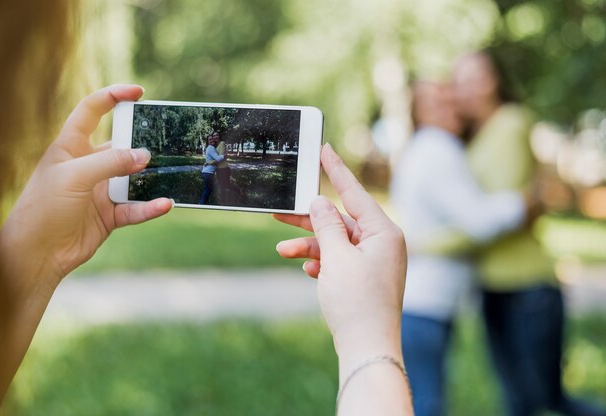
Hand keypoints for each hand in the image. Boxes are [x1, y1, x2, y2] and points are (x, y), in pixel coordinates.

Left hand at [0, 84, 172, 286]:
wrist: (37, 253)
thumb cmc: (44, 208)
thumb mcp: (74, 176)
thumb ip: (111, 162)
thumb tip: (145, 155)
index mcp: (71, 146)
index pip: (91, 111)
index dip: (113, 97)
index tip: (138, 92)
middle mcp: (88, 165)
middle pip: (121, 145)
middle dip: (141, 143)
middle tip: (164, 141)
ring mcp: (100, 190)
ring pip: (133, 178)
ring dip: (151, 178)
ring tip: (169, 173)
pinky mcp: (110, 215)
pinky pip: (136, 207)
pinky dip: (151, 207)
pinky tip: (165, 203)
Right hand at [274, 144, 406, 371]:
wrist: (367, 348)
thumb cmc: (357, 301)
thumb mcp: (336, 257)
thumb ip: (326, 225)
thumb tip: (321, 202)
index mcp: (384, 232)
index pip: (355, 193)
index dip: (336, 171)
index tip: (324, 149)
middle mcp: (382, 243)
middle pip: (340, 220)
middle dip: (309, 220)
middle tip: (280, 211)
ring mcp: (374, 262)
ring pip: (336, 243)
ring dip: (309, 246)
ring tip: (282, 249)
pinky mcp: (364, 278)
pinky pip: (339, 261)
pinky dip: (321, 263)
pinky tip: (307, 271)